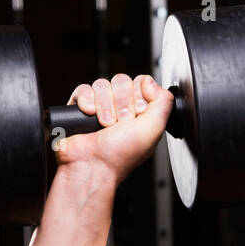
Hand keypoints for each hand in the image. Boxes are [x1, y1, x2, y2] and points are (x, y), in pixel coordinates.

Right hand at [55, 73, 172, 184]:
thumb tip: (149, 81)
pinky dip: (87, 100)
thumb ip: (163, 101)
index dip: (139, 95)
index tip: (138, 114)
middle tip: (121, 123)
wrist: (92, 165)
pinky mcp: (81, 107)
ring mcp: (100, 107)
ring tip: (105, 124)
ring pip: (102, 84)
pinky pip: (84, 89)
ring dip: (105, 105)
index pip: (141, 83)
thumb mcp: (154, 129)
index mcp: (141, 114)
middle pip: (122, 81)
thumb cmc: (121, 155)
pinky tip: (90, 115)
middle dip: (122, 102)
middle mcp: (121, 109)